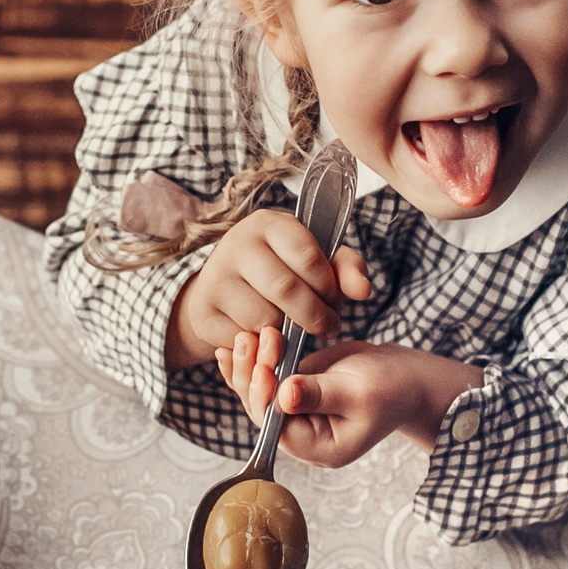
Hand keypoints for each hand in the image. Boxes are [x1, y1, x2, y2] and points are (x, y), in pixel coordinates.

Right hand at [169, 209, 371, 366]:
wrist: (222, 288)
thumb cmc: (279, 270)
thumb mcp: (314, 260)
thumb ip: (346, 269)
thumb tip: (363, 291)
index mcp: (268, 224)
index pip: (308, 257)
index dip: (329, 287)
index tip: (336, 302)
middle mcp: (237, 245)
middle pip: (286, 290)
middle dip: (315, 316)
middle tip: (328, 327)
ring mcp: (215, 278)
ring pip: (265, 319)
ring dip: (288, 333)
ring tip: (294, 329)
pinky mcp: (204, 312)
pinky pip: (245, 339)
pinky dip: (262, 344)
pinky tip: (267, 335)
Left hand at [214, 330, 482, 468]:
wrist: (405, 377)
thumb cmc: (391, 389)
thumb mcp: (360, 392)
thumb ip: (320, 394)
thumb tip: (284, 396)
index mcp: (318, 446)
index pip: (277, 426)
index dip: (264, 397)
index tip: (264, 366)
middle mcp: (301, 433)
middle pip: (261, 408)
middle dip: (253, 375)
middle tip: (251, 340)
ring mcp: (295, 410)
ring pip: (259, 391)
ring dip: (250, 364)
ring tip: (244, 335)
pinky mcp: (295, 388)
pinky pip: (267, 377)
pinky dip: (255, 359)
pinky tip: (241, 340)